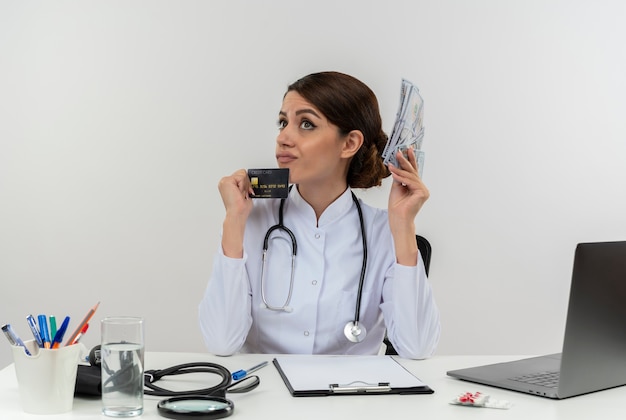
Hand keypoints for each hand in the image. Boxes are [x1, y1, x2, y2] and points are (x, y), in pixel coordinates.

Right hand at [217, 169, 253, 257]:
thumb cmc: (240, 208)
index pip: (240, 176)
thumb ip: (244, 185)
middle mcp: (224, 182)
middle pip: (241, 173)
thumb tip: (250, 182)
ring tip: (240, 194)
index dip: (246, 184)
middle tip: (242, 194)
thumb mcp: (243, 193)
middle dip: (246, 184)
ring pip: (242, 174)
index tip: (244, 193)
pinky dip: (243, 186)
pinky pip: (241, 177)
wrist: (237, 213)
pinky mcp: (227, 181)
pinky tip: (239, 193)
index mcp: (227, 185)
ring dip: (244, 185)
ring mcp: (225, 181)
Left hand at [387, 149, 428, 264]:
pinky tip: (394, 174)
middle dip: (405, 161)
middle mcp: (421, 188)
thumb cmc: (396, 206)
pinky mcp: (422, 193)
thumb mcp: (396, 187)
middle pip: (413, 171)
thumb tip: (397, 164)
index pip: (413, 171)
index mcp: (416, 186)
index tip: (408, 148)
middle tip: (398, 151)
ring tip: (391, 165)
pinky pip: (411, 182)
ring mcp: (423, 191)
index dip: (411, 159)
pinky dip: (402, 177)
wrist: (397, 218)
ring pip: (411, 176)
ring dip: (400, 170)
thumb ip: (399, 176)